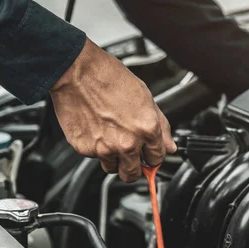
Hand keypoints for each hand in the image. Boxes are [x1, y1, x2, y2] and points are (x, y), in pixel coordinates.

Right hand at [49, 38, 176, 181]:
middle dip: (134, 167)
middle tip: (131, 156)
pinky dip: (96, 148)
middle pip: (133, 174)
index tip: (148, 155)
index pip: (157, 159)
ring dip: (114, 159)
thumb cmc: (110, 79)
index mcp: (147, 130)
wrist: (77, 72)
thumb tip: (170, 146)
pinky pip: (94, 157)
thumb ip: (161, 126)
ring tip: (110, 137)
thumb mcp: (146, 98)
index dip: (152, 157)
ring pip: (113, 169)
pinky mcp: (85, 149)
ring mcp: (105, 148)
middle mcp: (127, 143)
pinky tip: (96, 130)